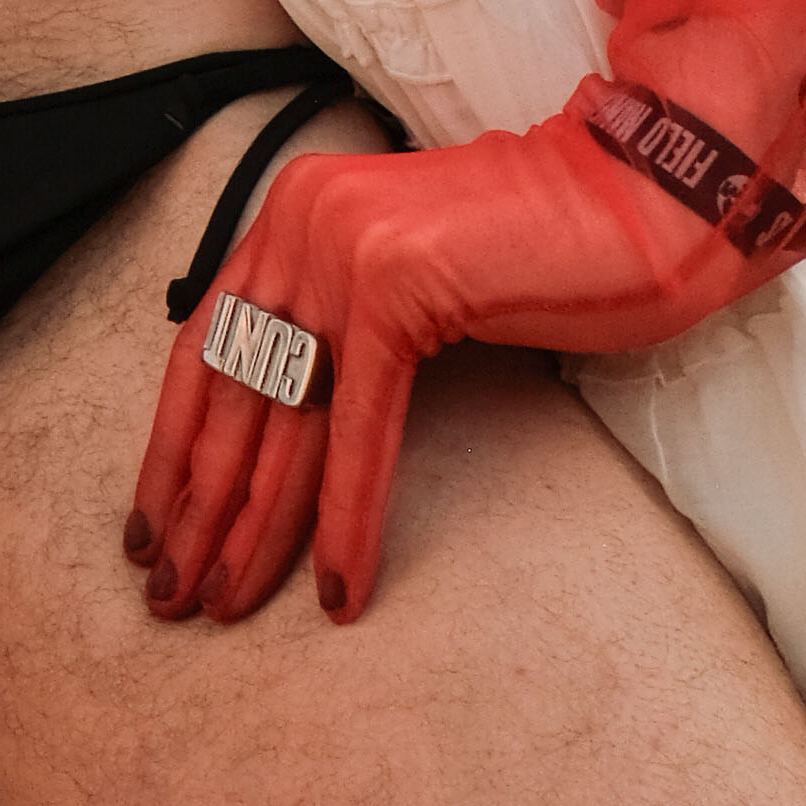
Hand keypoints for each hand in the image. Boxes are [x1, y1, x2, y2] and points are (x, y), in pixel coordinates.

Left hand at [136, 0, 805, 631]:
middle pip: (230, 390)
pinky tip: (338, 591)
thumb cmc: (551, 251)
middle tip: (171, 599)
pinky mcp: (399, 284)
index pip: (205, 350)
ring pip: (284, 418)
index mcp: (294, 212)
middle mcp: (301, 217)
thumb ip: (342, 328)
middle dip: (198, 508)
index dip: (175, 453)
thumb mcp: (420, 286)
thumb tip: (280, 425)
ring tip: (228, 608)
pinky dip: (347, 518)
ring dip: (254, 529)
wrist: (653, 196)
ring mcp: (344, 243)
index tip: (152, 534)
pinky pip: (357, 427)